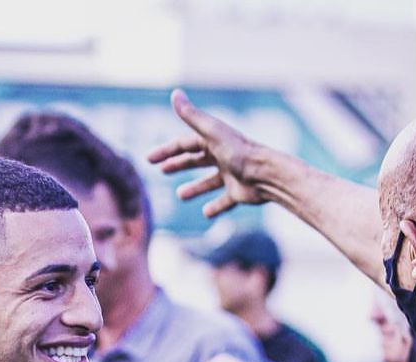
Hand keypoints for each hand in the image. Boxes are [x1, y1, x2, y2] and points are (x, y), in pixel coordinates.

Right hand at [148, 90, 266, 218]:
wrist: (266, 174)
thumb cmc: (239, 153)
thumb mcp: (211, 133)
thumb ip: (192, 115)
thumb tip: (174, 93)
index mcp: (214, 141)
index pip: (185, 144)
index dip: (166, 151)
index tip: (149, 159)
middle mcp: (222, 156)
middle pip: (196, 160)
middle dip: (179, 164)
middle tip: (162, 170)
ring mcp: (231, 175)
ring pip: (209, 182)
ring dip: (195, 188)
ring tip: (181, 195)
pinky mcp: (238, 192)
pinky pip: (224, 200)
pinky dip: (215, 207)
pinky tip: (206, 213)